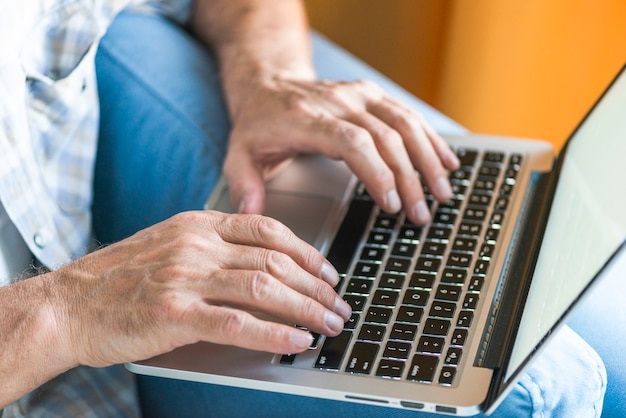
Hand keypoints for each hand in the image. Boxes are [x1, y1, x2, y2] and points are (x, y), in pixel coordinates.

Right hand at [49, 211, 349, 367]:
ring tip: (329, 324)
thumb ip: (213, 249)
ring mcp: (186, 277)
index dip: (307, 251)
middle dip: (316, 286)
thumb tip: (263, 269)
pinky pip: (238, 323)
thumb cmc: (119, 279)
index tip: (328, 271)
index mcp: (198, 224)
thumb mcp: (169, 245)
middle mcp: (196, 246)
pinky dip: (275, 333)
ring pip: (265, 289)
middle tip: (338, 304)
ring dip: (306, 308)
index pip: (268, 230)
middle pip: (275, 261)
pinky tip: (297, 340)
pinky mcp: (174, 313)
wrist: (68, 303)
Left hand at [223, 77, 459, 223]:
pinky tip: (447, 161)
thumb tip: (252, 212)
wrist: (268, 83)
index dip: (376, 172)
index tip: (390, 205)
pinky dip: (429, 139)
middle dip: (408, 179)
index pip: (351, 142)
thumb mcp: (238, 153)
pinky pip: (407, 114)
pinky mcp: (370, 95)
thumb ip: (243, 184)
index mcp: (305, 119)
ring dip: (427, 160)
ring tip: (443, 193)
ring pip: (403, 124)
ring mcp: (357, 96)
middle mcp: (337, 103)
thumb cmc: (258, 123)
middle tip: (419, 215)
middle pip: (385, 137)